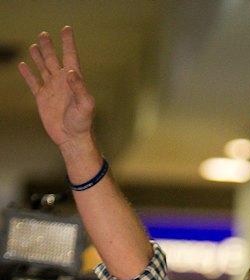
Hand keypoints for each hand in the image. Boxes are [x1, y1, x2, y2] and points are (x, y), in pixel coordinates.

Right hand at [18, 26, 94, 152]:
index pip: (70, 56)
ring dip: (38, 56)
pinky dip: (28, 74)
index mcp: (73, 80)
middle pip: (53, 59)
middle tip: (44, 35)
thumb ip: (80, 88)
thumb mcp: (85, 105)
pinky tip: (23, 65)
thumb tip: (69, 72)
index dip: (68, 43)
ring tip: (34, 45)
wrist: (72, 138)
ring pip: (43, 68)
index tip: (66, 29)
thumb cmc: (82, 123)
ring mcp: (51, 89)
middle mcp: (61, 82)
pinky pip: (33, 83)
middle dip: (49, 47)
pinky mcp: (42, 99)